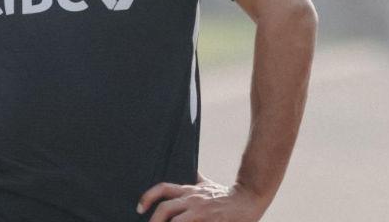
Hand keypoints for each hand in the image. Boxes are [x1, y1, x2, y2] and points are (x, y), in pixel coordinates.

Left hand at [138, 174, 266, 221]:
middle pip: (164, 208)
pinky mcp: (208, 219)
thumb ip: (197, 180)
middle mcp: (192, 198)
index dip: (148, 197)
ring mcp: (200, 210)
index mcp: (189, 190)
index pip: (163, 188)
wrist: (249, 198)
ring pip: (174, 220)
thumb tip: (190, 172)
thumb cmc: (227, 195)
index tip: (139, 208)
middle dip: (153, 220)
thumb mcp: (208, 184)